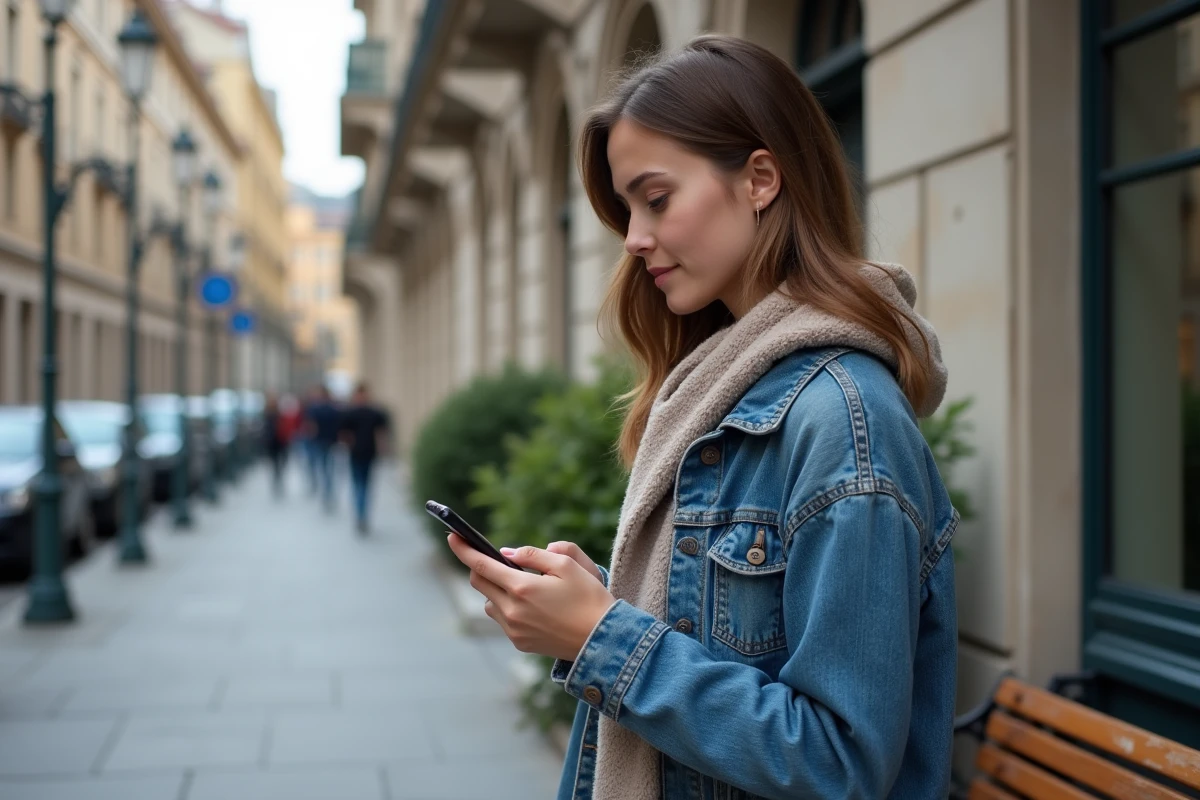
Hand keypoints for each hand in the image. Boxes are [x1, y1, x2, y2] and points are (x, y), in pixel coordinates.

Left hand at [447, 535, 616, 660]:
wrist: (602, 639)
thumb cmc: (588, 597)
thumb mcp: (567, 565)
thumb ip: (533, 555)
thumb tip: (506, 553)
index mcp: (522, 588)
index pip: (481, 565)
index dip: (464, 549)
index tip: (452, 536)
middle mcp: (512, 611)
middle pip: (480, 583)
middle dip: (479, 567)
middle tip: (490, 557)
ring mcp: (514, 630)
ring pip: (489, 602)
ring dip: (495, 589)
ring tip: (520, 584)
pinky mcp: (519, 643)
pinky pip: (502, 619)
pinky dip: (506, 607)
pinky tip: (529, 604)